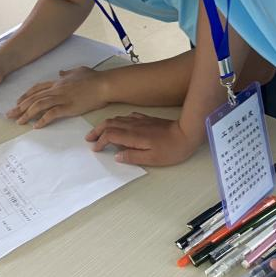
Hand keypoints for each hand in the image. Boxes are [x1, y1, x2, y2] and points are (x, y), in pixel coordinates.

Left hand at [8, 67, 107, 127]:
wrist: (104, 84)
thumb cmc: (94, 77)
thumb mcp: (78, 71)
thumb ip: (67, 73)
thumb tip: (61, 72)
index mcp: (58, 82)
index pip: (37, 89)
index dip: (26, 96)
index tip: (17, 103)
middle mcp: (56, 90)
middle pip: (34, 98)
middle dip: (20, 107)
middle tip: (9, 115)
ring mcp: (61, 98)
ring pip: (39, 105)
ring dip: (27, 114)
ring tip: (18, 122)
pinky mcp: (68, 107)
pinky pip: (51, 114)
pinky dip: (42, 120)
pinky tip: (36, 126)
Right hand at [85, 112, 202, 165]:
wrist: (187, 132)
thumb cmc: (171, 149)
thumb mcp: (153, 159)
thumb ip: (133, 157)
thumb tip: (116, 156)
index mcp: (133, 136)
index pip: (110, 135)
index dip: (100, 141)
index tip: (95, 149)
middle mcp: (133, 126)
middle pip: (109, 124)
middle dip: (97, 130)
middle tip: (89, 138)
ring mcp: (139, 120)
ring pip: (116, 119)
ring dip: (105, 125)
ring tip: (98, 132)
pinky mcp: (145, 119)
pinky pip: (126, 117)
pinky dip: (117, 120)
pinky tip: (118, 124)